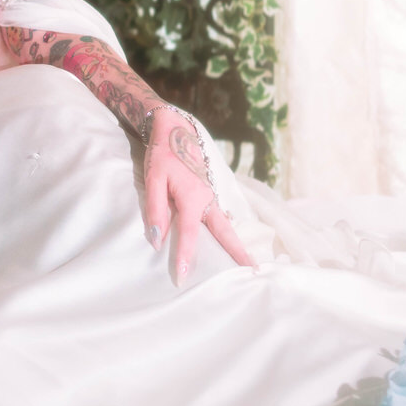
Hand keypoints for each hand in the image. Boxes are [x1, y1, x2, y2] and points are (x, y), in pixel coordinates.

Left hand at [141, 108, 254, 282]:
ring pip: (226, 225)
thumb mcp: (153, 180)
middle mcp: (208, 199)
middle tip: (252, 272)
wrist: (175, 129)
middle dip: (237, 253)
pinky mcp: (210, 192)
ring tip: (247, 263)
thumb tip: (156, 240)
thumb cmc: (162, 154)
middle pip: (225, 232)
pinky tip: (228, 241)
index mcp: (193, 198)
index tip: (182, 277)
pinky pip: (221, 216)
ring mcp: (212, 195)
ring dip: (236, 244)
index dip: (184, 257)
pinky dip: (228, 231)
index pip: (188, 234)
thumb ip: (155, 210)